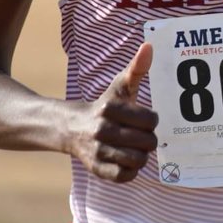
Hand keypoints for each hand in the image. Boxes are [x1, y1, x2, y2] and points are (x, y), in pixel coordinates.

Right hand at [67, 42, 157, 182]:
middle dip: (148, 138)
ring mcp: (97, 151)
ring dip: (141, 155)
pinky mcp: (96, 169)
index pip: (150, 120)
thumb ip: (137, 68)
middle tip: (139, 134)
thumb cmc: (105, 106)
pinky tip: (126, 159)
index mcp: (109, 109)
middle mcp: (101, 130)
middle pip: (148, 142)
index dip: (151, 120)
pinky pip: (125, 176)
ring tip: (134, 147)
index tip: (143, 118)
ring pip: (138, 161)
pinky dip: (130, 170)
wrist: (71, 128)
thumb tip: (149, 46)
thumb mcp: (119, 86)